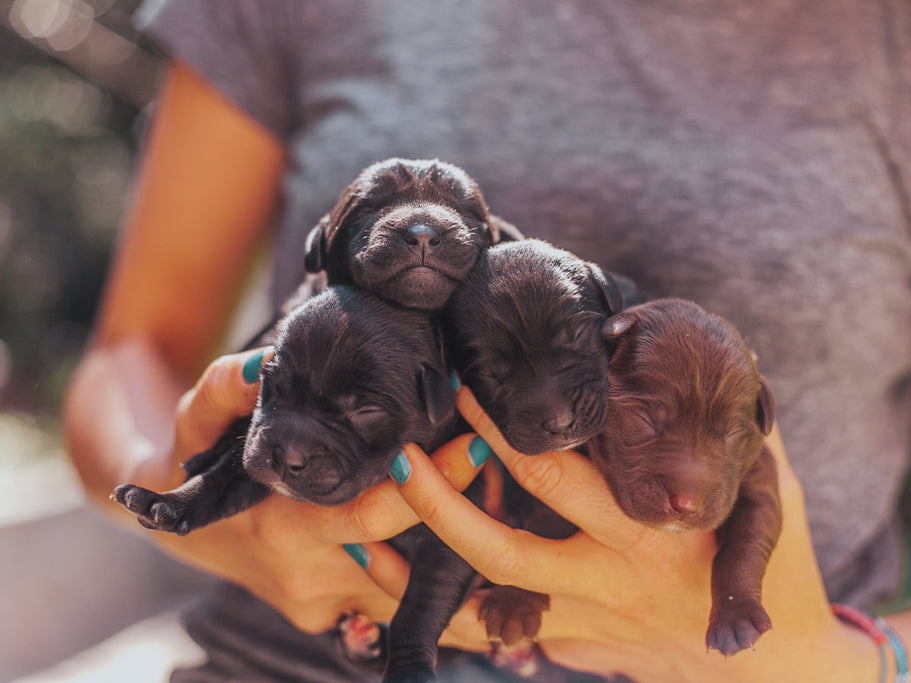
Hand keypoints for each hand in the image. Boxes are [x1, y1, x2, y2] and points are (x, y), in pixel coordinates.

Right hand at [119, 347, 490, 635]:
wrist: (182, 531)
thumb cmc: (195, 462)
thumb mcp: (198, 418)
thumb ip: (226, 390)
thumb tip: (263, 366)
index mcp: (280, 528)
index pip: (370, 512)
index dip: (430, 483)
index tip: (477, 442)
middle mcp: (309, 575)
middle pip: (408, 556)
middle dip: (464, 520)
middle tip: (512, 474)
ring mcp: (325, 604)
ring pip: (408, 591)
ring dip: (457, 557)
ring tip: (504, 508)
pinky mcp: (335, 617)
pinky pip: (395, 603)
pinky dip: (432, 581)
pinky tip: (470, 550)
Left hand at [371, 388, 875, 682]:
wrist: (777, 670)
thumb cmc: (775, 566)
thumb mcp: (769, 492)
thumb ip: (733, 432)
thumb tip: (707, 365)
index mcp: (650, 533)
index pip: (562, 475)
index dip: (505, 432)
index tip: (465, 388)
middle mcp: (608, 580)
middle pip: (504, 541)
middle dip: (442, 493)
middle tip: (396, 448)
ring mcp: (584, 621)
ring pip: (481, 600)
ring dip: (413, 569)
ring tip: (357, 529)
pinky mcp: (571, 643)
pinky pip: (489, 634)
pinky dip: (433, 614)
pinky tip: (380, 590)